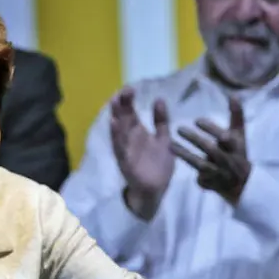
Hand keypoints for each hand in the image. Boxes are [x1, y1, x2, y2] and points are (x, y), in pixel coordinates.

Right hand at [110, 87, 173, 218]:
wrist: (156, 190)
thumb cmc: (158, 165)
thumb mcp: (164, 140)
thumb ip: (162, 121)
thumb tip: (159, 99)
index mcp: (138, 133)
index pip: (130, 113)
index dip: (129, 101)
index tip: (130, 88)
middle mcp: (130, 139)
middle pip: (123, 119)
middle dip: (122, 106)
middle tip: (123, 92)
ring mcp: (126, 150)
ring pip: (119, 131)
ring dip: (116, 118)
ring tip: (114, 103)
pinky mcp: (126, 162)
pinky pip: (120, 148)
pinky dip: (117, 137)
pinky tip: (114, 125)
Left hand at [171, 97, 249, 203]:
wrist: (242, 182)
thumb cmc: (238, 152)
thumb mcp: (239, 134)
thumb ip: (236, 115)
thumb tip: (234, 95)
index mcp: (236, 146)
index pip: (224, 137)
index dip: (211, 129)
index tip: (196, 120)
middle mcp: (228, 160)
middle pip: (211, 150)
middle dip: (194, 139)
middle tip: (179, 129)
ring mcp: (220, 173)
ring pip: (201, 164)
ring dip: (185, 155)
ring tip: (171, 145)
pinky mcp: (212, 183)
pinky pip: (199, 178)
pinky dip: (190, 170)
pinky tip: (175, 161)